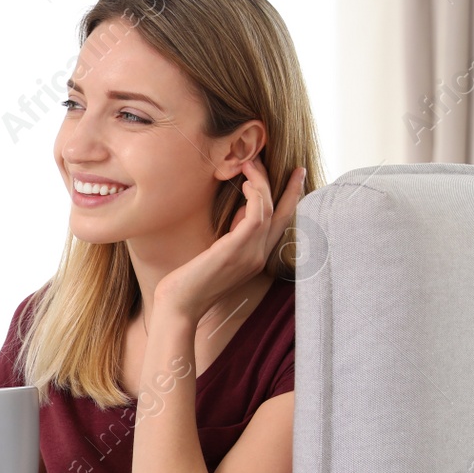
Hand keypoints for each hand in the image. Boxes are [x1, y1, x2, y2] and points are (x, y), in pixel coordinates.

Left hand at [156, 158, 305, 321]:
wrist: (178, 308)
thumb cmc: (188, 283)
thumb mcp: (216, 255)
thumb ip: (232, 235)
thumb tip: (241, 209)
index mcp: (255, 258)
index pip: (280, 225)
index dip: (290, 200)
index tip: (295, 178)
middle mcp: (258, 256)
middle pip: (284, 215)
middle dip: (292, 189)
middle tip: (294, 166)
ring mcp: (250, 255)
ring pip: (269, 210)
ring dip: (262, 183)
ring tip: (250, 164)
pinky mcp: (235, 251)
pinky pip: (256, 216)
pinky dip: (254, 195)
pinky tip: (245, 182)